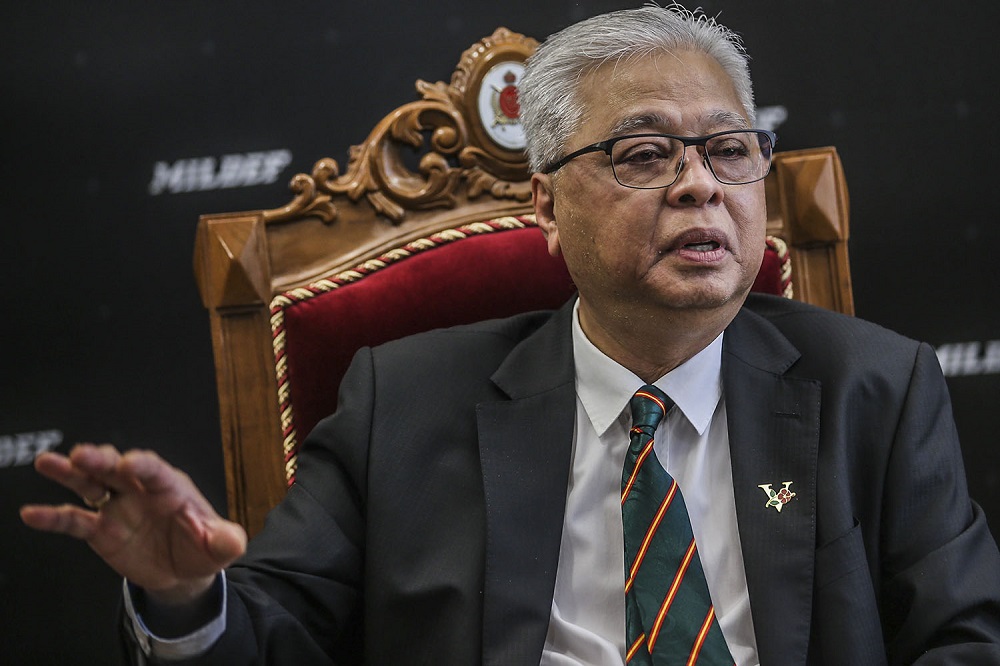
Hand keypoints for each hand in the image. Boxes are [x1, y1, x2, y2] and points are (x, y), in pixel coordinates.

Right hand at [20, 444, 246, 604]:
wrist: (184, 570)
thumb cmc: (202, 547)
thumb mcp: (219, 546)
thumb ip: (224, 540)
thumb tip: (233, 539)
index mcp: (171, 487)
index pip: (156, 471)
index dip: (143, 465)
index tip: (129, 462)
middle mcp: (140, 490)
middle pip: (117, 468)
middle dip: (102, 459)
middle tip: (82, 453)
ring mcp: (117, 507)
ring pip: (91, 484)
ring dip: (70, 473)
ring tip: (48, 462)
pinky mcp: (100, 529)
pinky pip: (74, 520)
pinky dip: (53, 517)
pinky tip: (32, 513)